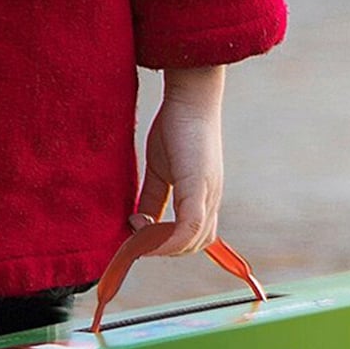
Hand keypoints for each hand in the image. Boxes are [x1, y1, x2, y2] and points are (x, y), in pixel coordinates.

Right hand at [140, 65, 226, 255]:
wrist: (190, 98)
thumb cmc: (177, 127)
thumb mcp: (161, 169)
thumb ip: (153, 197)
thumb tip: (139, 221)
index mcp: (203, 195)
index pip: (196, 235)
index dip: (170, 244)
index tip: (142, 238)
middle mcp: (210, 198)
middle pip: (198, 243)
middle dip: (167, 250)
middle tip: (139, 239)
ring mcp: (207, 194)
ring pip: (196, 240)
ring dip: (167, 247)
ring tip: (141, 237)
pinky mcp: (199, 187)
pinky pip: (189, 227)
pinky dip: (170, 241)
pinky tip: (148, 239)